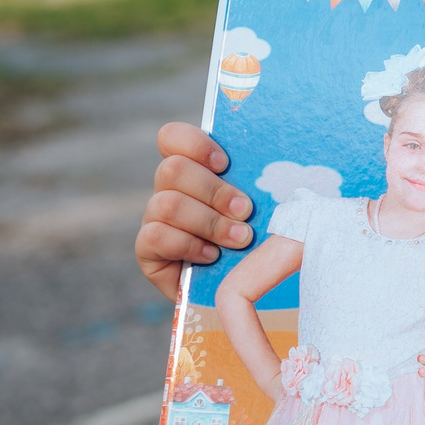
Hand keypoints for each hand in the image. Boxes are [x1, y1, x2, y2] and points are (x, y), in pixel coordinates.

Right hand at [135, 122, 253, 296]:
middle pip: (172, 169)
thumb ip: (260, 183)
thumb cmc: (259, 236)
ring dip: (209, 222)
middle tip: (245, 210)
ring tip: (240, 238)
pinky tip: (213, 256)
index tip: (226, 163)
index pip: (172, 137)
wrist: (242, 287)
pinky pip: (156, 236)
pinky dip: (189, 245)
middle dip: (214, 191)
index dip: (196, 145)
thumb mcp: (263, 205)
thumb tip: (277, 170)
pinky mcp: (147, 250)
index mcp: (193, 168)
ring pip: (167, 204)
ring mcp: (154, 219)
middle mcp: (169, 189)